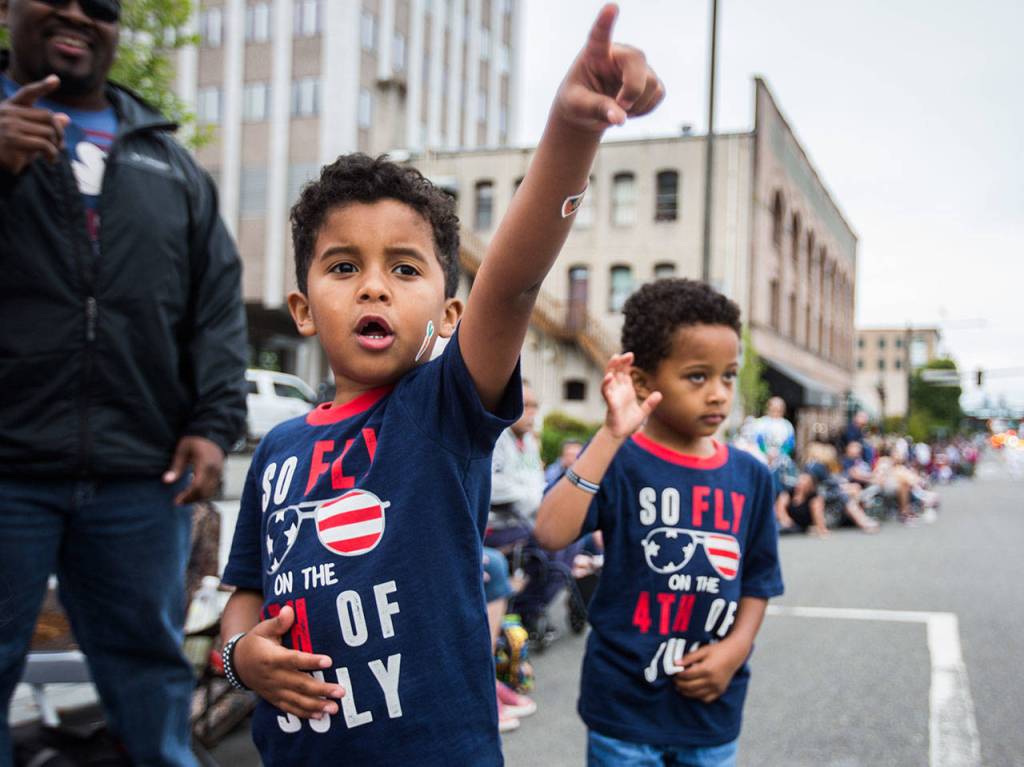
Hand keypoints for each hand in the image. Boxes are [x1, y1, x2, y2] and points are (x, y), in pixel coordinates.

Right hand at [0, 75, 69, 174]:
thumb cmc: (9, 149)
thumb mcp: (27, 135)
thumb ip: (43, 126)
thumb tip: (66, 118)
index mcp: (9, 108)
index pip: (27, 93)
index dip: (42, 86)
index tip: (56, 80)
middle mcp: (8, 113)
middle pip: (47, 115)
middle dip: (58, 131)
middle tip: (60, 144)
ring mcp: (9, 126)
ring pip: (48, 131)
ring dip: (56, 146)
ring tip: (52, 154)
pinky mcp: (13, 141)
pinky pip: (44, 144)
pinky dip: (52, 154)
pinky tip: (50, 159)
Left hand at [163, 435, 224, 504]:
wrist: (211, 433)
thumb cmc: (195, 441)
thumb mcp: (182, 450)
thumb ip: (176, 466)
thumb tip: (166, 480)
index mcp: (205, 464)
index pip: (197, 485)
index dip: (187, 495)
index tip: (176, 501)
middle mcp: (215, 470)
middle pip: (204, 491)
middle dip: (191, 499)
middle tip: (178, 502)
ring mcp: (219, 472)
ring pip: (210, 492)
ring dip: (197, 497)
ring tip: (185, 499)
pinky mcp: (220, 473)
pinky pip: (213, 488)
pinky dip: (203, 493)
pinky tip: (193, 492)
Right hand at [233, 605, 344, 719]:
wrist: (238, 663)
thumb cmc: (256, 642)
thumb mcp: (263, 629)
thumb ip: (278, 622)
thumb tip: (289, 610)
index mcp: (271, 658)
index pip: (294, 660)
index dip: (311, 661)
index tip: (329, 661)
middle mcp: (273, 677)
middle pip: (300, 684)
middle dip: (321, 689)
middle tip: (341, 691)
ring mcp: (274, 690)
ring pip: (297, 700)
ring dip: (317, 705)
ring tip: (334, 708)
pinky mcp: (275, 698)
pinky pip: (290, 708)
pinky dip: (305, 713)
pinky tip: (321, 716)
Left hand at [554, 4, 664, 134]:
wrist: (587, 112)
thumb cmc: (576, 104)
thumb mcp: (578, 107)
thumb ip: (597, 109)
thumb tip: (619, 118)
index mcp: (595, 54)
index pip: (600, 35)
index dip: (605, 22)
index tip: (611, 8)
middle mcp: (619, 54)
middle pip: (638, 63)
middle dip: (633, 90)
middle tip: (620, 107)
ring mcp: (637, 66)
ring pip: (651, 83)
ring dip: (637, 105)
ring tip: (618, 109)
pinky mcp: (650, 79)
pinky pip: (658, 94)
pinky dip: (645, 109)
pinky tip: (630, 109)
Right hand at [602, 352, 661, 439]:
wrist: (620, 434)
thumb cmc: (628, 423)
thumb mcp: (643, 412)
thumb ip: (650, 404)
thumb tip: (659, 394)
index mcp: (626, 389)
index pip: (624, 372)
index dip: (626, 363)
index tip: (631, 355)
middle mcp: (618, 390)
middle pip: (616, 371)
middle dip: (620, 362)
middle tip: (626, 354)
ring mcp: (613, 395)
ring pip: (609, 377)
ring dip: (611, 368)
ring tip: (615, 358)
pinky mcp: (610, 402)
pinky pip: (606, 391)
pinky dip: (606, 384)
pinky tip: (609, 376)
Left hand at [672, 639, 748, 703]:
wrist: (734, 655)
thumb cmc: (717, 650)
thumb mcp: (703, 650)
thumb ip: (689, 657)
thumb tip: (675, 663)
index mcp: (707, 669)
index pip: (687, 675)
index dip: (678, 675)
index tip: (673, 673)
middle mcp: (712, 680)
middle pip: (690, 686)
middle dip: (680, 684)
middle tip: (674, 681)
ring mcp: (717, 687)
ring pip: (697, 694)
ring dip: (686, 692)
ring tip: (680, 687)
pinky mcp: (720, 691)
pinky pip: (706, 699)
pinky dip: (698, 697)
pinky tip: (693, 691)